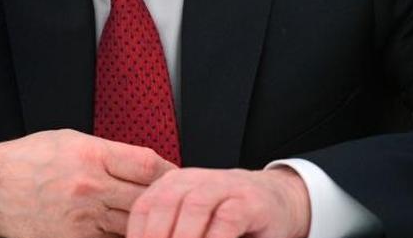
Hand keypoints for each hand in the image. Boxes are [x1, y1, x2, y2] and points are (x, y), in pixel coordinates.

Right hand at [0, 129, 175, 237]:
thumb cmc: (29, 160)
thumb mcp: (70, 141)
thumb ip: (109, 152)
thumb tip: (144, 165)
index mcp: (93, 155)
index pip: (149, 164)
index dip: (171, 172)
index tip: (177, 177)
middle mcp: (91, 187)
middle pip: (147, 197)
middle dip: (165, 199)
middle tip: (176, 202)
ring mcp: (84, 218)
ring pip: (134, 224)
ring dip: (148, 222)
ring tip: (158, 219)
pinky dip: (123, 235)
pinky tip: (128, 230)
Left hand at [126, 167, 310, 237]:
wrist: (276, 199)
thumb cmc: (227, 218)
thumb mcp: (193, 222)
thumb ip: (171, 231)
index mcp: (173, 185)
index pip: (145, 207)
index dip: (136, 233)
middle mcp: (195, 180)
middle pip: (164, 204)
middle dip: (156, 236)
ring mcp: (223, 187)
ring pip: (194, 206)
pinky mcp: (249, 201)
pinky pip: (227, 219)